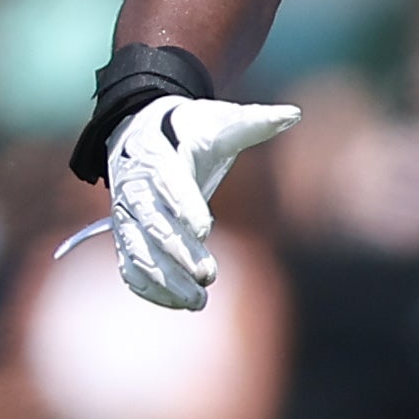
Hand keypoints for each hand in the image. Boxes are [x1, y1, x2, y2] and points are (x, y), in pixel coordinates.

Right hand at [106, 96, 298, 310]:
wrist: (140, 132)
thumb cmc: (186, 129)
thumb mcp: (217, 122)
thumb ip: (252, 123)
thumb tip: (293, 114)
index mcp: (155, 156)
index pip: (168, 182)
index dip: (184, 205)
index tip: (207, 229)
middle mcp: (134, 187)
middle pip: (152, 224)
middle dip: (179, 251)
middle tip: (209, 274)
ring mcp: (126, 215)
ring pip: (138, 252)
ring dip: (164, 279)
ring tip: (198, 301)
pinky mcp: (126, 236)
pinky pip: (131, 267)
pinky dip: (150, 288)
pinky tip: (179, 305)